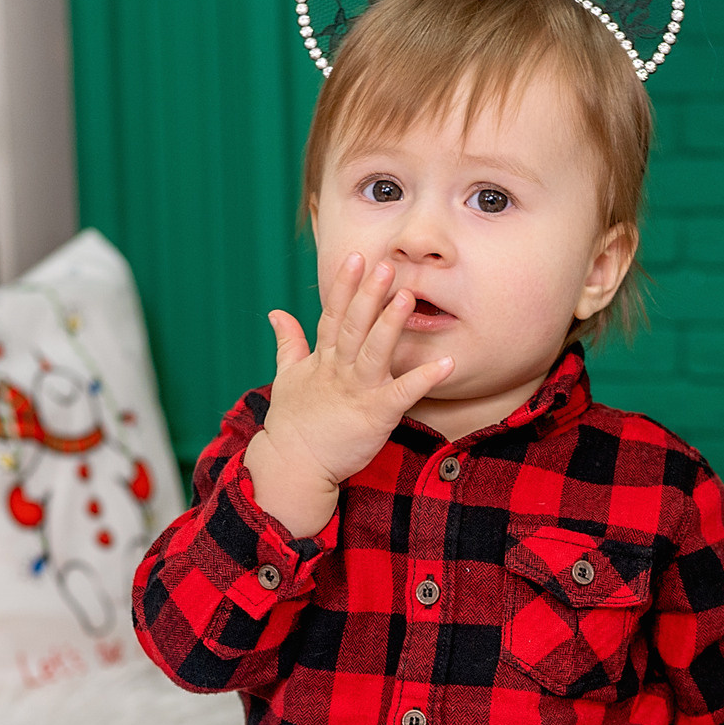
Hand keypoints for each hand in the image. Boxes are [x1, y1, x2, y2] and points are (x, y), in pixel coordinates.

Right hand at [245, 253, 452, 536]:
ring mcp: (357, 391)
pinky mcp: (375, 415)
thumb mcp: (286, 377)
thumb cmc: (292, 424)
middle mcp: (339, 370)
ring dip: (390, 324)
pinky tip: (447, 364)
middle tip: (385, 265)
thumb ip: (288, 342)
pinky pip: (403, 394)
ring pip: (374, 351)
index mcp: (323, 359)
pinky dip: (424, 379)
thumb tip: (276, 313)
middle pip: (353, 326)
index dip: (345, 286)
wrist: (292, 466)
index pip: (333, 315)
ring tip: (408, 297)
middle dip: (368, 295)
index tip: (356, 258)